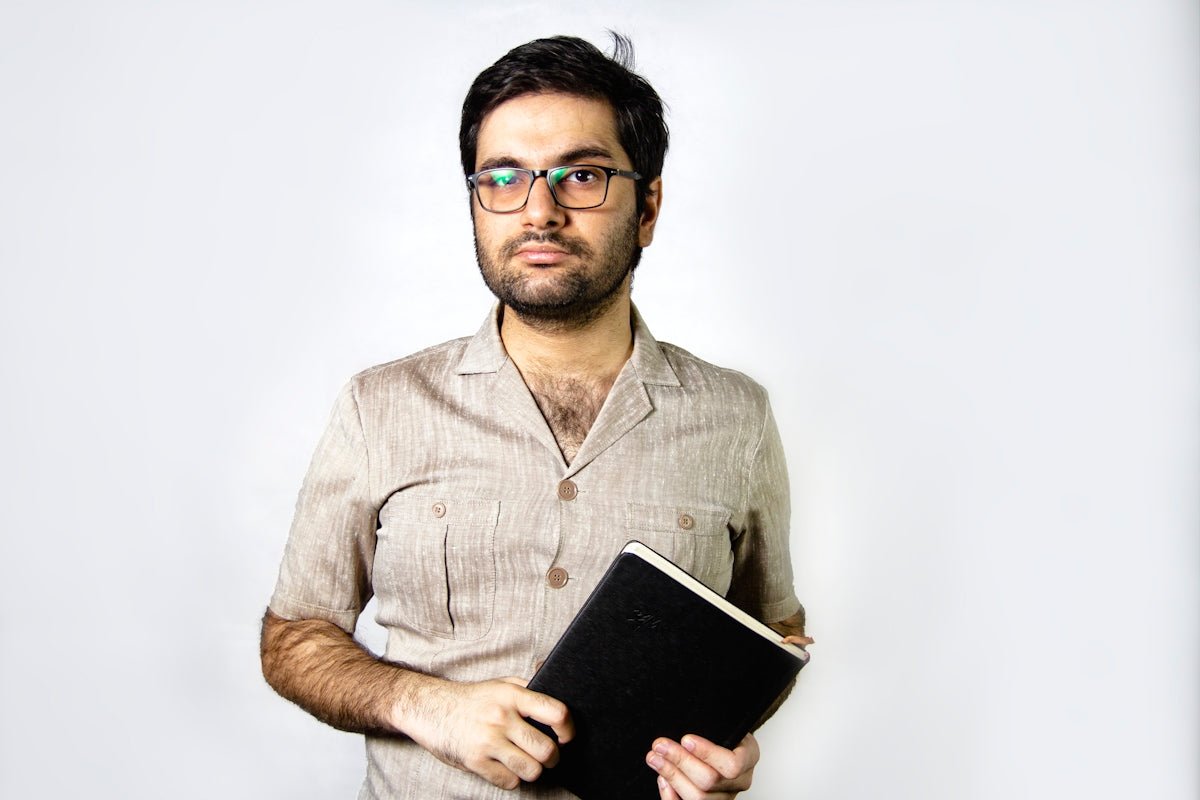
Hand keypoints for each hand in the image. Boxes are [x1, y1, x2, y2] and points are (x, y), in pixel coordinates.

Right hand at [397, 676, 573, 789]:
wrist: (431, 709)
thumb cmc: (473, 698)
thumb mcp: (501, 683)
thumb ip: (528, 684)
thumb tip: (552, 671)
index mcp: (512, 695)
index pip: (555, 713)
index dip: (568, 729)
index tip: (565, 736)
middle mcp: (501, 717)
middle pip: (546, 750)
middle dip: (552, 757)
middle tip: (547, 755)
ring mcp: (488, 741)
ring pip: (531, 770)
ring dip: (533, 770)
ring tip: (528, 762)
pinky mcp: (475, 761)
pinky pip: (509, 781)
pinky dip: (512, 778)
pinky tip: (506, 767)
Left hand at [646, 732, 759, 799]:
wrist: (728, 744)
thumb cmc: (725, 731)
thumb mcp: (726, 723)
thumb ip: (713, 725)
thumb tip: (687, 725)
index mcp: (748, 759)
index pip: (731, 765)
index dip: (707, 753)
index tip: (686, 739)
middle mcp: (739, 782)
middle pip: (710, 781)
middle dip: (681, 762)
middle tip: (660, 746)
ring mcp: (724, 796)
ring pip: (698, 798)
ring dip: (672, 776)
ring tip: (655, 758)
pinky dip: (670, 796)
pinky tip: (662, 779)